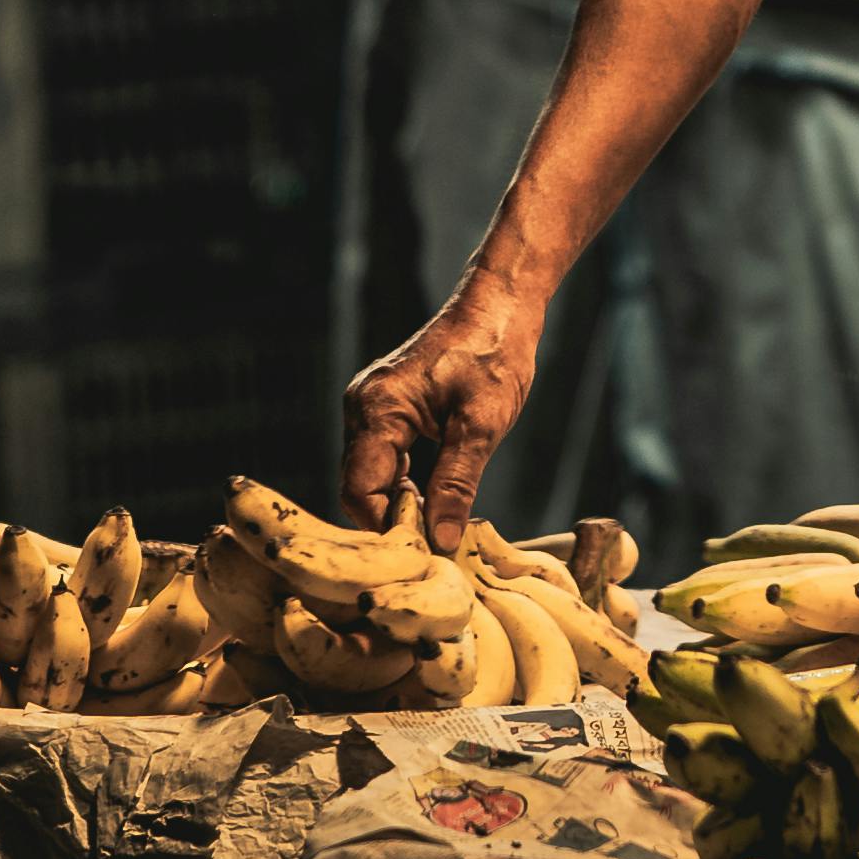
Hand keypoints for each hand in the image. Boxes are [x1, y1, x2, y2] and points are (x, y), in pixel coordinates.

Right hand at [342, 280, 548, 551]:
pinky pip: (381, 458)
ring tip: (435, 528)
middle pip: (359, 486)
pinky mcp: (385, 408)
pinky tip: (430, 498)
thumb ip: (456, 484)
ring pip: (369, 475)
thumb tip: (441, 541)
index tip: (422, 553)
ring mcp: (370, 405)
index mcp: (378, 408)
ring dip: (397, 504)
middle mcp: (362, 406)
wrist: (499, 305)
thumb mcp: (481, 424)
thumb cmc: (494, 351)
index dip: (387, 527)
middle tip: (432, 547)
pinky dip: (401, 483)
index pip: (360, 490)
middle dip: (391, 521)